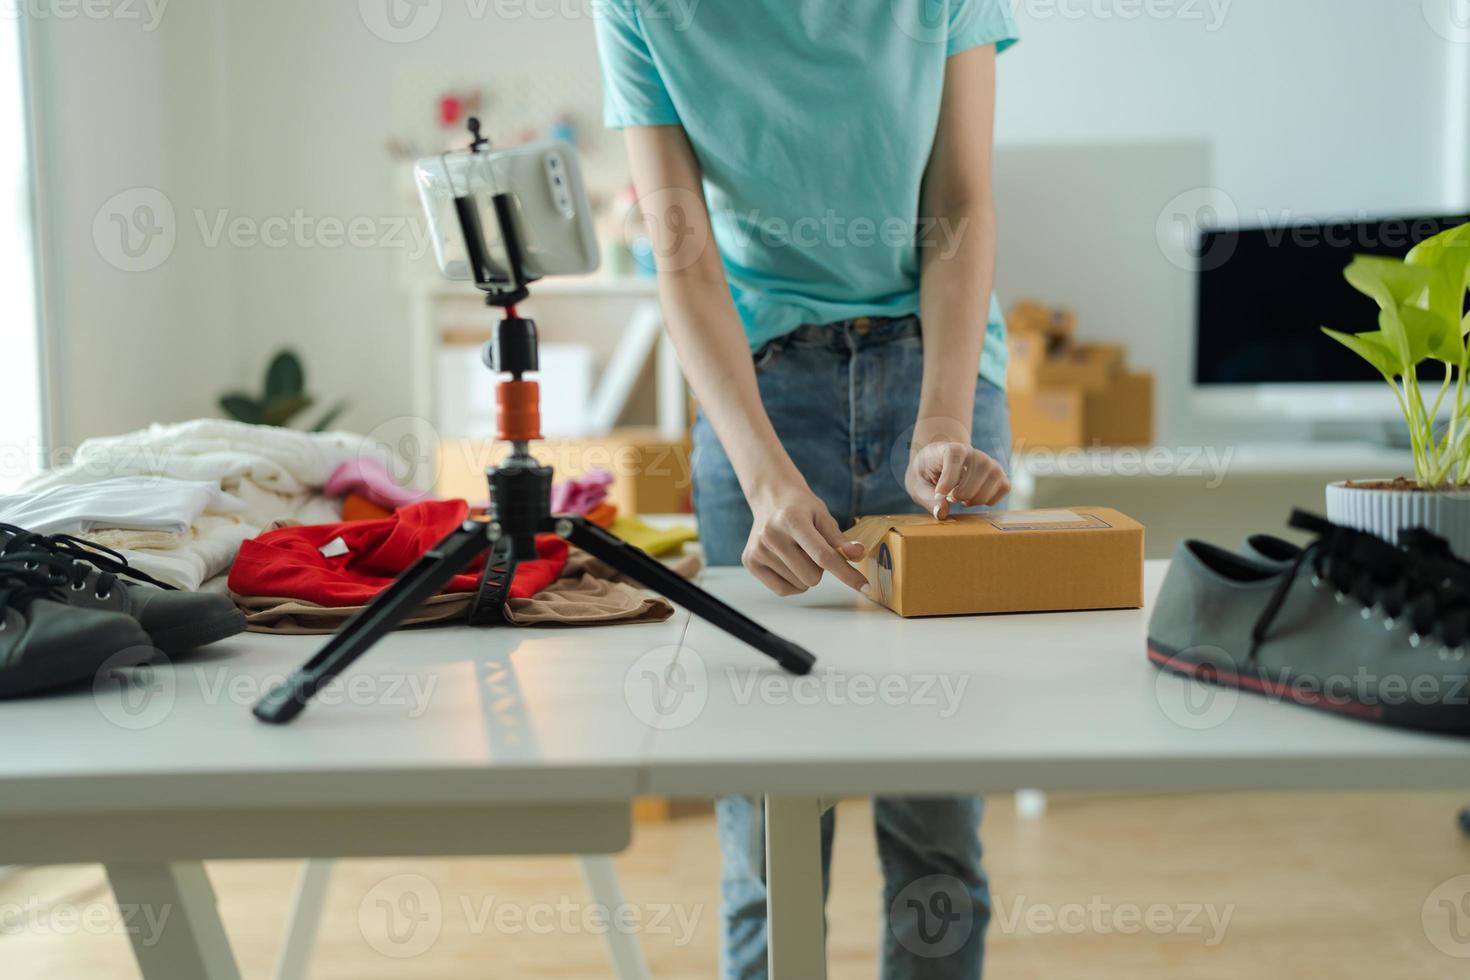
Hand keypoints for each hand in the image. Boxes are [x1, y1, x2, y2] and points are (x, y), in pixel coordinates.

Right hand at [744, 482, 868, 595]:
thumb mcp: (823, 516)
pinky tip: (789, 563)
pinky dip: (793, 582)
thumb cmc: (801, 508)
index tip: (864, 586)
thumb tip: (858, 554)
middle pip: (812, 576)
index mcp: (792, 520)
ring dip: (806, 574)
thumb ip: (839, 539)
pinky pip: (783, 590)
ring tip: (798, 552)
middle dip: (820, 569)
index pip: (823, 556)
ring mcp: (758, 550)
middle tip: (812, 549)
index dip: (846, 573)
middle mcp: (771, 535)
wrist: (771, 498)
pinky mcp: (750, 562)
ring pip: (800, 585)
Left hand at [907, 442, 1009, 519]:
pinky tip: (974, 498)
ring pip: (993, 481)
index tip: (941, 493)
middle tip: (950, 497)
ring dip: (976, 498)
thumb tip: (942, 511)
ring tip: (961, 498)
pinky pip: (1004, 488)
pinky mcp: (999, 474)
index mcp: (950, 448)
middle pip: (977, 473)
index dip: (949, 479)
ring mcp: (989, 462)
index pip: (955, 457)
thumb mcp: (917, 485)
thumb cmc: (927, 474)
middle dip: (962, 493)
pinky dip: (990, 500)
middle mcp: (974, 452)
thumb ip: (928, 498)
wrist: (939, 462)